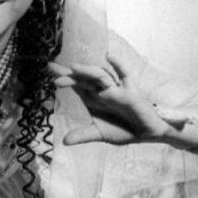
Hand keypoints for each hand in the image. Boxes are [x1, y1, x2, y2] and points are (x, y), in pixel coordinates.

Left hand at [50, 54, 191, 146]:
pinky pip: (125, 75)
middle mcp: (103, 91)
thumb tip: (64, 141)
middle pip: (84, 79)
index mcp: (94, 98)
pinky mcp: (131, 92)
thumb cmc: (125, 129)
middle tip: (54, 72)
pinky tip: (108, 56)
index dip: (64, 77)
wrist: (147, 134)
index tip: (49, 68)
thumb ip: (83, 135)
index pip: (76, 85)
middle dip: (70, 75)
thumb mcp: (101, 134)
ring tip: (73, 68)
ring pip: (100, 76)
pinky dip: (118, 65)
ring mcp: (116, 89)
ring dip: (87, 71)